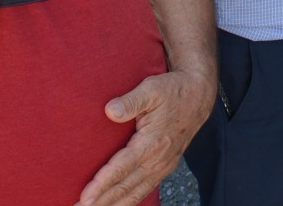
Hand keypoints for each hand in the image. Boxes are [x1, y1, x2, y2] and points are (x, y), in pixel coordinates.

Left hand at [77, 70, 216, 205]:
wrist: (198, 96)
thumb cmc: (172, 91)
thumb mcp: (151, 89)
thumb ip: (130, 101)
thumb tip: (110, 111)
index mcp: (152, 143)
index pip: (121, 168)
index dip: (102, 184)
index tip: (84, 196)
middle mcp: (157, 161)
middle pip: (125, 188)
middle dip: (101, 201)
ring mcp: (162, 167)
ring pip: (135, 193)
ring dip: (113, 205)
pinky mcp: (163, 167)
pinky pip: (143, 190)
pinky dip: (129, 201)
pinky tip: (116, 205)